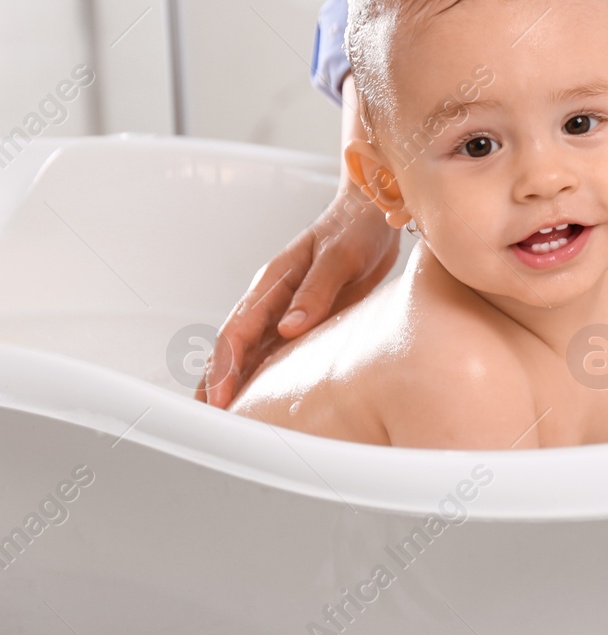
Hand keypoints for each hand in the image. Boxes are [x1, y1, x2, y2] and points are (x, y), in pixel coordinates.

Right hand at [196, 187, 399, 407]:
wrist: (373, 214)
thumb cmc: (356, 229)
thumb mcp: (340, 257)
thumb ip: (316, 291)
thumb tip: (288, 328)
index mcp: (273, 281)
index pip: (238, 330)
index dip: (224, 366)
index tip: (217, 399)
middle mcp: (272, 297)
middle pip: (234, 344)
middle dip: (216, 379)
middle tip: (207, 419)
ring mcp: (286, 308)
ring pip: (250, 349)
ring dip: (234, 379)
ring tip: (222, 415)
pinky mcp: (305, 315)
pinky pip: (276, 348)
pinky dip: (261, 371)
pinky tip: (257, 393)